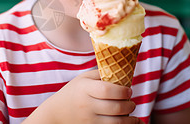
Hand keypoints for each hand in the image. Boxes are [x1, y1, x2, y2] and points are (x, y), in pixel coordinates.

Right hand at [26, 70, 142, 123]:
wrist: (56, 112)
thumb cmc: (73, 92)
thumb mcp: (83, 79)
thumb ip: (101, 74)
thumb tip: (122, 71)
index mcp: (85, 89)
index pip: (106, 90)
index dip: (121, 91)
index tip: (129, 90)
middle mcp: (86, 106)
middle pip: (114, 107)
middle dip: (129, 105)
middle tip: (131, 103)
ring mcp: (88, 120)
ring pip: (115, 122)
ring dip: (129, 120)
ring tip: (133, 116)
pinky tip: (129, 123)